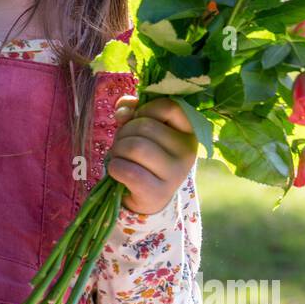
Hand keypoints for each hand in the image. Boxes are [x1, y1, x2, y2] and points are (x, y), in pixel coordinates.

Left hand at [105, 94, 198, 215]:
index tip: (137, 120)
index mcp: (189, 132)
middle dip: (124, 133)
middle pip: (145, 126)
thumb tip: (123, 111)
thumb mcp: (143, 130)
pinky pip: (128, 171)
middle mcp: (187, 152)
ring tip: (120, 157)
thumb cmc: (145, 157)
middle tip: (123, 144)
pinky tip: (117, 171)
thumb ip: (134, 111)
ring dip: (117, 150)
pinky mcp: (158, 193)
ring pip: (135, 147)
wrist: (147, 197)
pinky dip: (115, 167)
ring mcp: (175, 174)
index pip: (169, 107)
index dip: (145, 109)